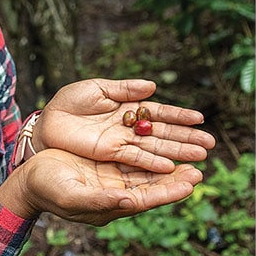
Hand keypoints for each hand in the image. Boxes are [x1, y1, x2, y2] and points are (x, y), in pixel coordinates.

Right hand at [0, 147, 203, 225]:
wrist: (30, 179)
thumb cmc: (48, 190)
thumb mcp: (73, 196)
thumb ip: (100, 201)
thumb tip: (129, 201)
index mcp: (112, 204)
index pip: (148, 199)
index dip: (169, 192)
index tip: (190, 184)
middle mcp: (117, 192)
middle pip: (154, 186)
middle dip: (177, 178)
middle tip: (200, 168)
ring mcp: (113, 178)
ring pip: (148, 171)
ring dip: (169, 164)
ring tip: (191, 156)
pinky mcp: (107, 164)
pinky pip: (134, 157)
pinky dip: (150, 152)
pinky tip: (163, 143)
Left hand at [34, 79, 215, 173]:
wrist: (46, 123)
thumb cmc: (68, 103)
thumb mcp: (95, 89)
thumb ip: (123, 89)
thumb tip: (152, 86)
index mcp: (129, 108)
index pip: (160, 112)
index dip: (180, 116)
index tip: (200, 119)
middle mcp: (130, 128)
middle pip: (163, 134)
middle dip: (186, 139)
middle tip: (209, 145)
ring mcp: (122, 143)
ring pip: (155, 150)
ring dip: (177, 155)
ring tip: (199, 159)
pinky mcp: (111, 155)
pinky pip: (136, 160)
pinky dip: (153, 165)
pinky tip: (171, 169)